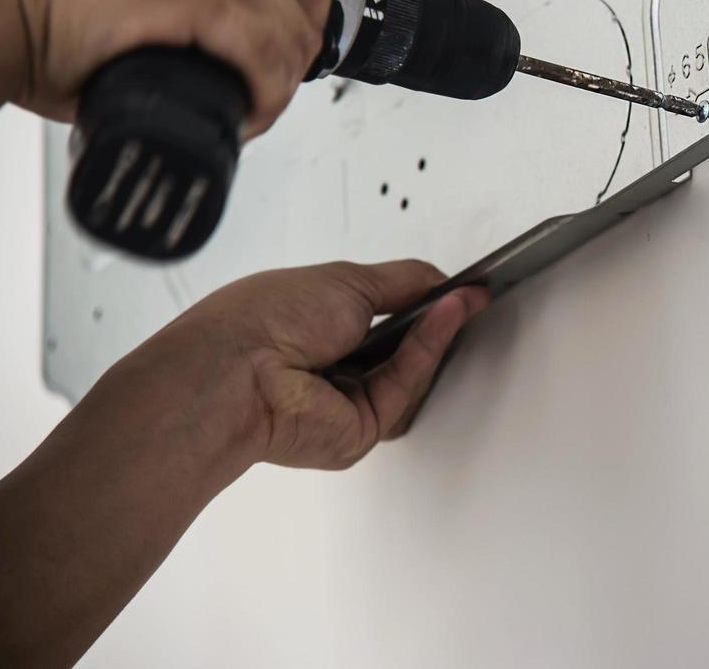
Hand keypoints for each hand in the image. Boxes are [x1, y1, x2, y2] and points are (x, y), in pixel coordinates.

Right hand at [1, 0, 339, 135]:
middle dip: (290, 69)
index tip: (288, 58)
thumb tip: (248, 52)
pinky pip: (260, 50)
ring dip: (277, 91)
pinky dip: (263, 93)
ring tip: (246, 116)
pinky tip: (243, 114)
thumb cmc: (50, 13)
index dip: (310, 20)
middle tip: (259, 103)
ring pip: (288, 35)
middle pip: (302, 7)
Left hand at [150, 260, 487, 469]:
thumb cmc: (265, 320)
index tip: (458, 287)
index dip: (422, 302)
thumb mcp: (347, 279)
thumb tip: (443, 281)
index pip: (383, 317)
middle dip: (436, 317)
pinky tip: (445, 316)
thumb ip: (405, 281)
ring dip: (438, 329)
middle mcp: (331, 368)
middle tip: (469, 294)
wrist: (240, 369)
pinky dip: (429, 349)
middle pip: (404, 347)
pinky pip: (407, 385)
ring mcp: (346, 402)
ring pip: (412, 368)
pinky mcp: (361, 429)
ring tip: (460, 300)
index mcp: (317, 328)